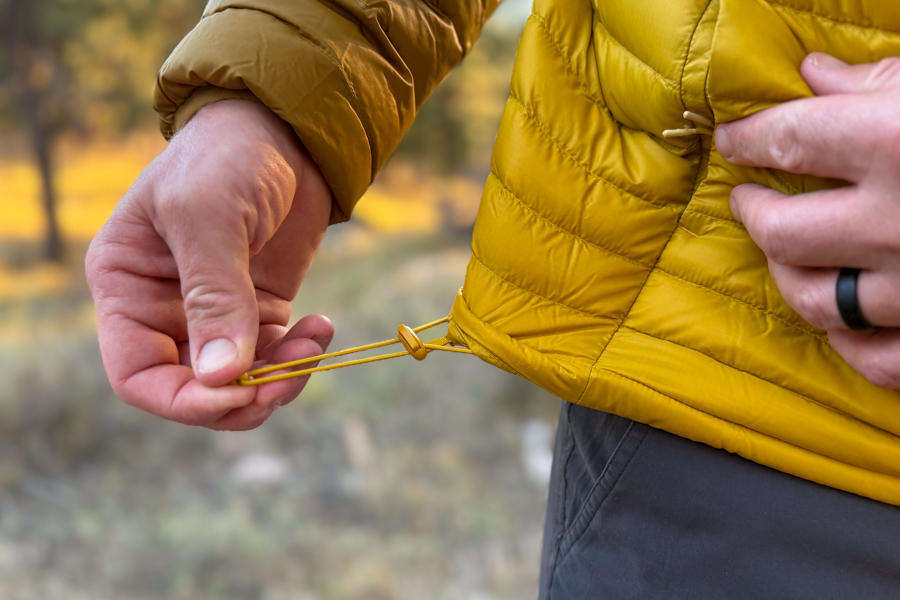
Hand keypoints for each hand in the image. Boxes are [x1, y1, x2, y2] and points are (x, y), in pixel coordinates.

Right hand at [86, 100, 333, 428]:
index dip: (181, 400)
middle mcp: (165, 311)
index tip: (233, 395)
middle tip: (286, 379)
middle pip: (193, 389)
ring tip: (312, 343)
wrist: (285, 129)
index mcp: (128, 288)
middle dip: (241, 397)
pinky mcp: (261, 310)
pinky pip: (275, 357)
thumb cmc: (227, 156)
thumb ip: (213, 296)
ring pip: (240, 383)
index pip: (137, 375)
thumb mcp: (208, 216)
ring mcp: (218, 314)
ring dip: (279, 379)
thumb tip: (221, 378)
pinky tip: (321, 326)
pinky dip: (299, 356)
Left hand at [716, 53, 899, 388]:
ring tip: (783, 251)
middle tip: (748, 197)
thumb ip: (880, 83)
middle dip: (754, 212)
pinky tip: (841, 318)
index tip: (735, 141)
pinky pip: (876, 360)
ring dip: (788, 274)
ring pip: (814, 300)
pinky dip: (849, 342)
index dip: (750, 139)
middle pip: (782, 231)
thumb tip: (812, 75)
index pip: (789, 139)